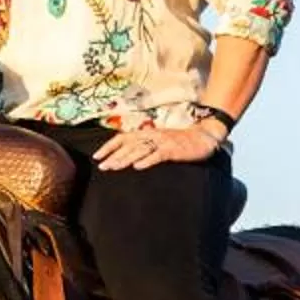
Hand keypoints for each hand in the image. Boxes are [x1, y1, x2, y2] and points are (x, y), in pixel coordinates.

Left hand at [95, 118, 227, 169]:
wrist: (203, 136)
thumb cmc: (180, 141)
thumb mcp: (158, 141)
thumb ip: (144, 146)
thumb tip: (126, 157)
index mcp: (147, 133)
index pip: (123, 137)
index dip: (109, 146)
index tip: (97, 156)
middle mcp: (152, 135)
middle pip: (128, 145)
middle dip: (113, 155)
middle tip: (102, 166)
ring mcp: (162, 142)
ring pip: (140, 150)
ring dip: (125, 158)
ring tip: (113, 167)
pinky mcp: (173, 150)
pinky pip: (158, 155)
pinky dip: (147, 160)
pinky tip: (138, 167)